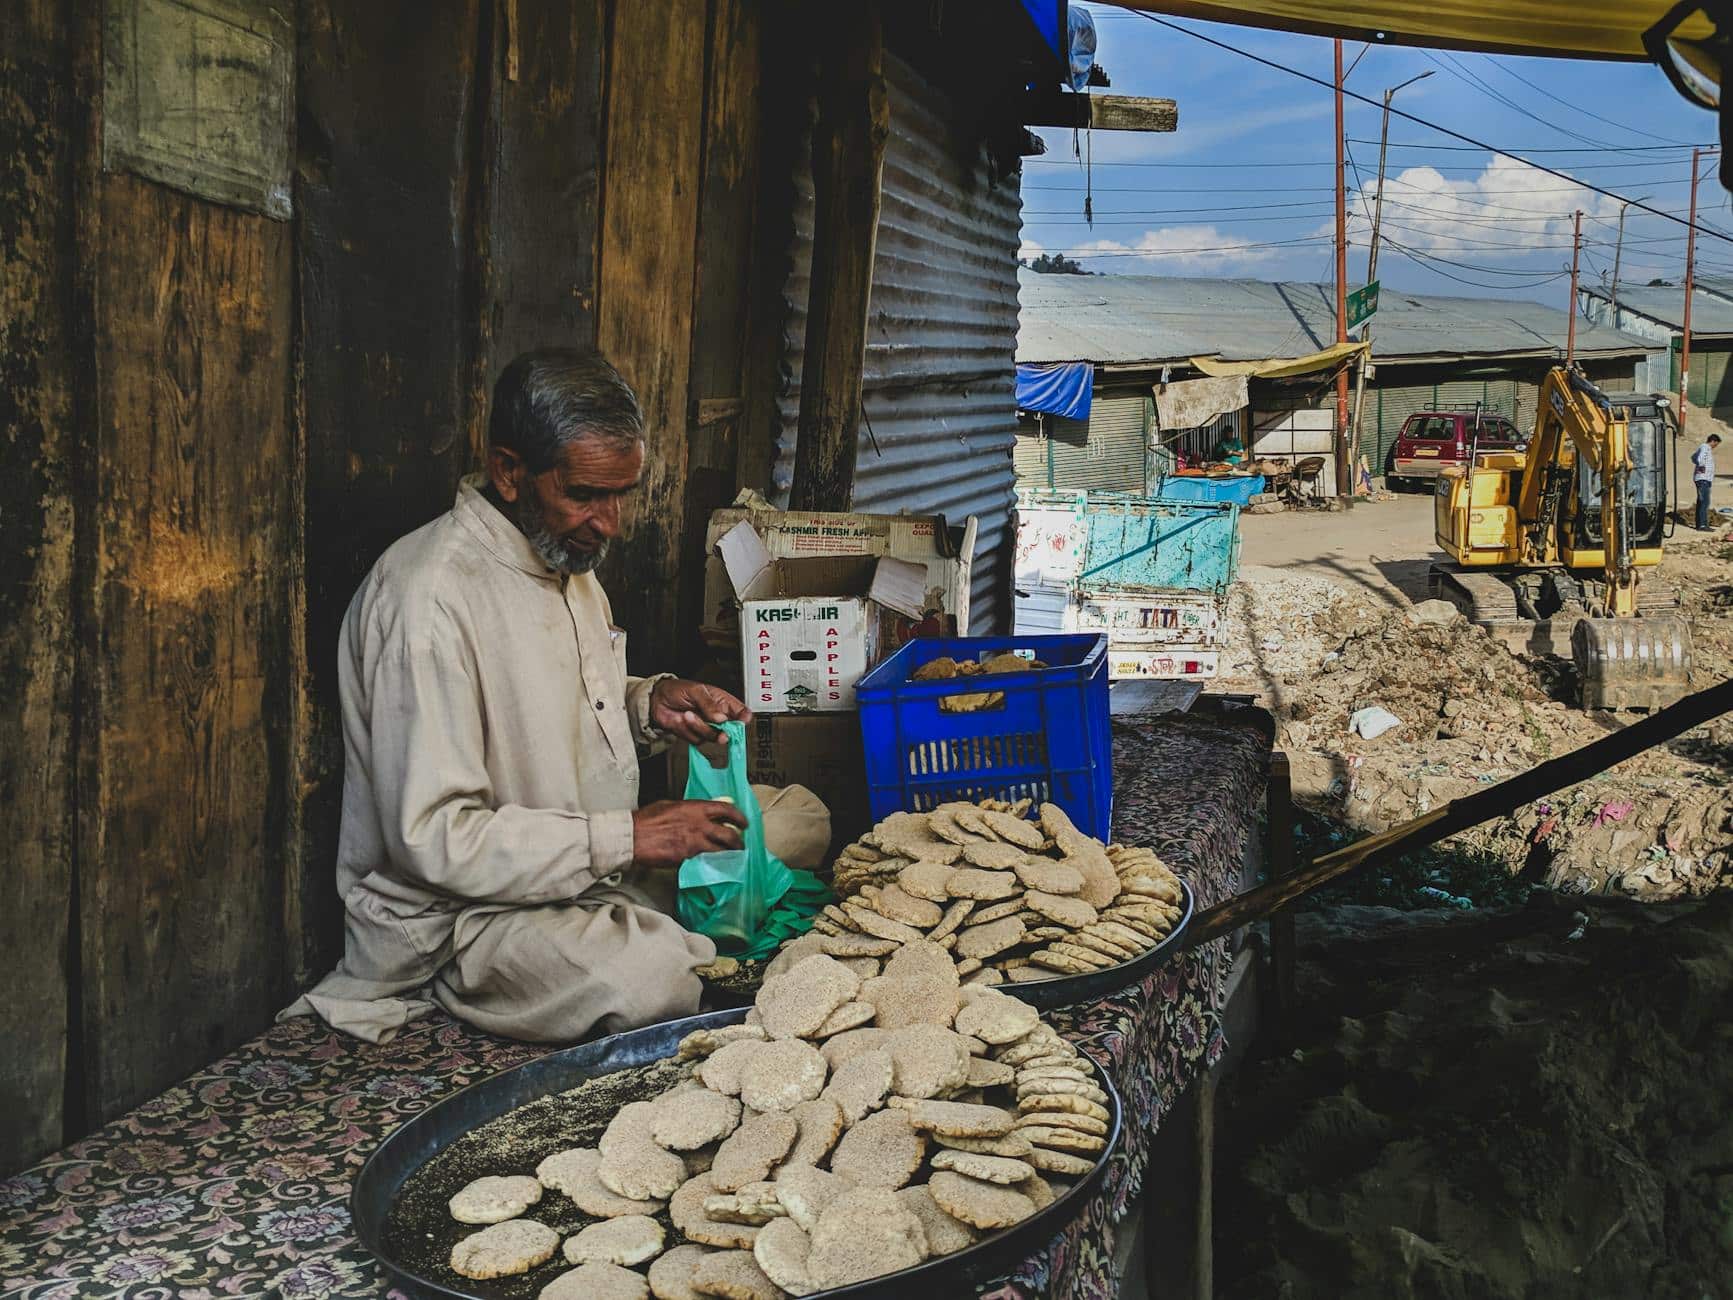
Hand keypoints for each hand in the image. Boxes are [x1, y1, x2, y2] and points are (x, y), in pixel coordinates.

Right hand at [631, 799, 748, 869]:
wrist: (633, 837)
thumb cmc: (646, 821)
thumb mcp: (669, 806)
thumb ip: (686, 810)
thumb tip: (694, 813)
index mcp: (695, 808)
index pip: (725, 810)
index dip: (738, 817)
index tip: (744, 823)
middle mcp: (699, 824)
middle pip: (729, 834)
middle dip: (738, 841)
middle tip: (741, 845)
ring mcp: (694, 842)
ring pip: (721, 851)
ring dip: (729, 856)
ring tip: (732, 859)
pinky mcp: (688, 858)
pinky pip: (707, 862)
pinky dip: (714, 865)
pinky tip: (716, 868)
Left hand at [651, 678, 751, 745]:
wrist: (657, 701)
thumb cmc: (677, 690)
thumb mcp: (696, 691)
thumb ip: (710, 705)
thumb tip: (721, 718)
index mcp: (721, 702)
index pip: (740, 711)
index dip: (744, 718)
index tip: (742, 721)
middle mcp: (716, 716)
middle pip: (730, 729)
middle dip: (724, 730)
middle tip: (721, 729)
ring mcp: (706, 727)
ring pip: (713, 736)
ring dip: (700, 727)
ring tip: (689, 715)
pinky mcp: (695, 735)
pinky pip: (698, 740)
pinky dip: (689, 731)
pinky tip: (683, 720)